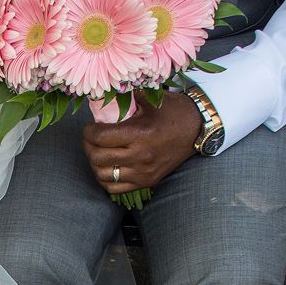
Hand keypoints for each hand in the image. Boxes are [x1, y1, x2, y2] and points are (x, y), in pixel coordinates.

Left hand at [83, 92, 202, 196]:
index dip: (88, 132)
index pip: (100, 137)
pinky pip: (114, 188)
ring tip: (97, 152)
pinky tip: (107, 167)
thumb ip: (125, 97)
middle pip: (98, 157)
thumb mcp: (150, 99)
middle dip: (88, 146)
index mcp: (141, 133)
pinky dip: (105, 179)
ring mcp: (143, 172)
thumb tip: (101, 97)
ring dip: (94, 163)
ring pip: (103, 174)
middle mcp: (141, 155)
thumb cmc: (172, 111)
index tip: (90, 127)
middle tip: (90, 139)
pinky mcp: (147, 182)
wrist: (197, 129)